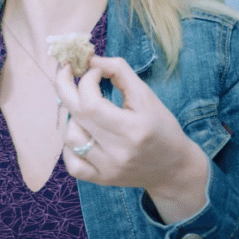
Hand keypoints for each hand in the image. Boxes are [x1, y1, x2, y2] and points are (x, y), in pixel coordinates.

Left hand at [55, 56, 209, 222]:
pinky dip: (70, 146)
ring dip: (71, 116)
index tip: (93, 71)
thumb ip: (119, 72)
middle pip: (76, 116)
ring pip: (70, 137)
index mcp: (133, 129)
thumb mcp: (146, 96)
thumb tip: (90, 58)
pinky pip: (71, 163)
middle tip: (65, 71)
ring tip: (84, 109)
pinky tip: (81, 133)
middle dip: (64, 87)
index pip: (91, 103)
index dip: (86, 80)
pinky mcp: (100, 180)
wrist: (174, 168)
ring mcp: (107, 169)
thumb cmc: (161, 127)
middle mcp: (118, 152)